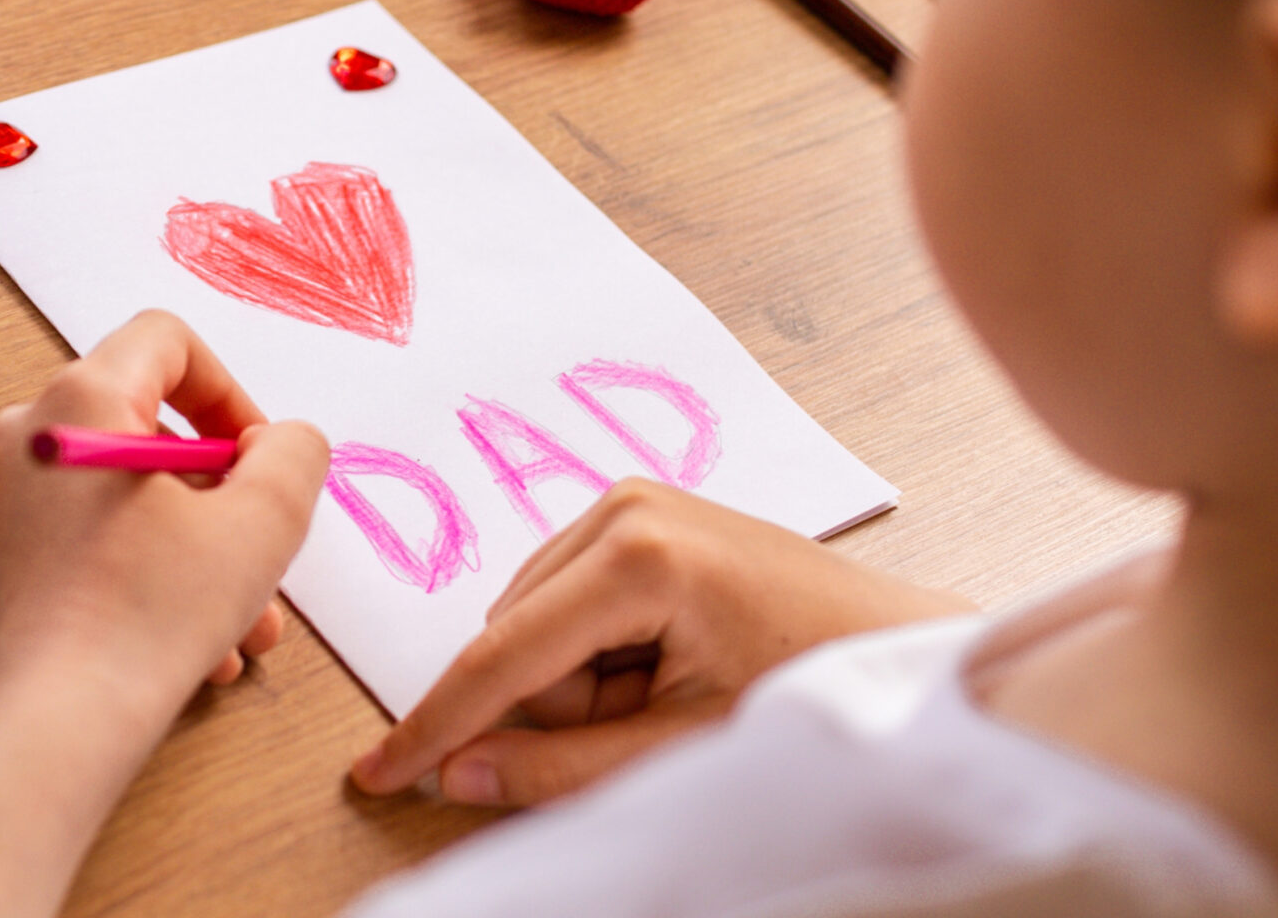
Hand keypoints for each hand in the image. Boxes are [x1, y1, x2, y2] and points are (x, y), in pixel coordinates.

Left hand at [0, 310, 329, 720]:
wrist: (55, 725)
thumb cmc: (150, 617)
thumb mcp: (262, 524)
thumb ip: (293, 456)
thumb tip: (281, 442)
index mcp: (81, 401)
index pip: (165, 341)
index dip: (230, 390)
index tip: (259, 458)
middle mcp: (29, 437)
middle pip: (151, 430)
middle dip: (223, 496)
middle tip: (261, 553)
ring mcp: (6, 501)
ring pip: (129, 499)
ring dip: (200, 551)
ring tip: (246, 625)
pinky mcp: (3, 561)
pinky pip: (94, 542)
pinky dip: (150, 576)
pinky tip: (198, 649)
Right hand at [350, 479, 973, 806]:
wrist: (898, 648)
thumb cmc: (816, 688)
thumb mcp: (681, 751)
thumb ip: (560, 769)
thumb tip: (458, 775)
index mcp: (639, 556)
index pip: (500, 657)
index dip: (434, 725)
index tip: (378, 771)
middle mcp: (624, 508)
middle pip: (515, 640)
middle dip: (557, 705)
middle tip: (652, 726)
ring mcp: (632, 503)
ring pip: (534, 625)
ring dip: (581, 682)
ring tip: (673, 693)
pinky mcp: (640, 514)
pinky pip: (566, 602)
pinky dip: (599, 652)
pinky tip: (667, 662)